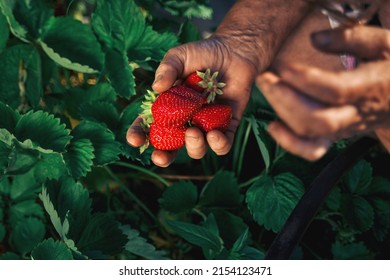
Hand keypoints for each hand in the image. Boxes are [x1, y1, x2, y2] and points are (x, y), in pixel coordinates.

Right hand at [126, 37, 256, 166]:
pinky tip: (215, 134)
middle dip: (163, 156)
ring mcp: (205, 125)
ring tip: (194, 132)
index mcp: (168, 107)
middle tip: (160, 157)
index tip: (135, 139)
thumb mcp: (180, 56)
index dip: (139, 135)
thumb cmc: (203, 53)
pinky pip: (222, 145)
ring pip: (196, 149)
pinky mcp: (227, 126)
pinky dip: (218, 144)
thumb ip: (167, 69)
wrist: (234, 51)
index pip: (149, 125)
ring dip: (193, 147)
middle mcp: (185, 121)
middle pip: (170, 147)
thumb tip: (156, 87)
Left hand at [257, 25, 389, 160]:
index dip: (305, 81)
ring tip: (267, 89)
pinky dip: (289, 142)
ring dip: (282, 114)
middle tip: (266, 78)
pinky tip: (273, 126)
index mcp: (370, 88)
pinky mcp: (335, 136)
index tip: (283, 67)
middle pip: (317, 119)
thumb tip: (315, 39)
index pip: (335, 91)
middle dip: (285, 99)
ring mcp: (344, 129)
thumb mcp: (384, 44)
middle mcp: (356, 114)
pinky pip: (312, 149)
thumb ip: (351, 39)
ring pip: (311, 134)